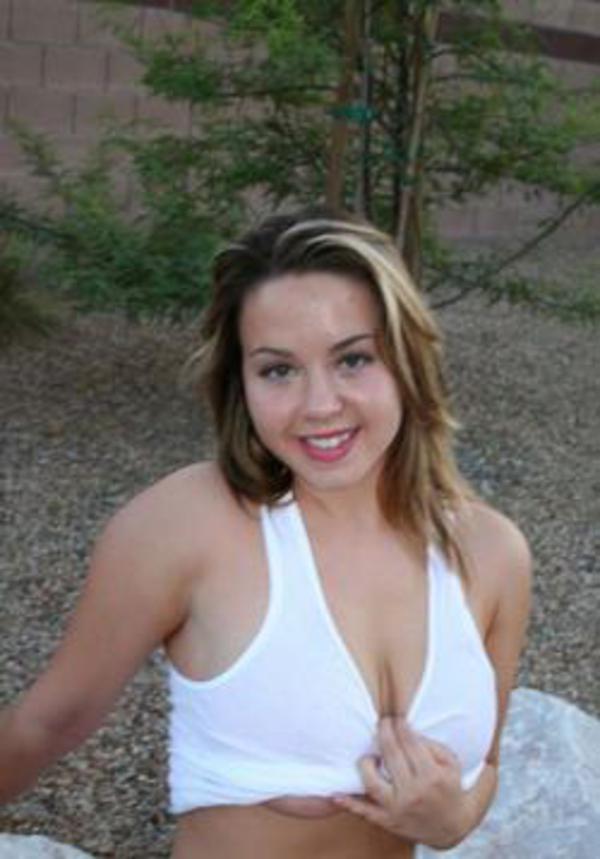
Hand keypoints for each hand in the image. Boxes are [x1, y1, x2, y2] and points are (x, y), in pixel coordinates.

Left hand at [332, 715, 465, 848]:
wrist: (453, 827)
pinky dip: (350, 803)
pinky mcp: (388, 821)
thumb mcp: (451, 763)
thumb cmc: (450, 788)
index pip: (409, 743)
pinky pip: (365, 812)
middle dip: (384, 733)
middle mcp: (413, 793)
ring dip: (366, 763)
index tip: (396, 718)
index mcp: (431, 776)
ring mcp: (398, 808)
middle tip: (382, 723)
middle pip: (390, 755)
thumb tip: (407, 731)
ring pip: (372, 782)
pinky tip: (335, 794)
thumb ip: (431, 744)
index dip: (400, 726)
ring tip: (371, 756)